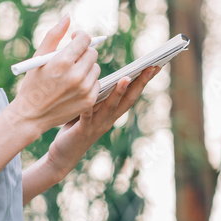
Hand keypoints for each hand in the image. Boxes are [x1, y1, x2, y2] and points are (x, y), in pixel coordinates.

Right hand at [10, 15, 99, 133]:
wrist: (32, 114)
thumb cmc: (33, 82)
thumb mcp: (39, 57)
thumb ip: (54, 35)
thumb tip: (68, 17)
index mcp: (63, 62)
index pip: (84, 40)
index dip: (80, 37)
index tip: (74, 39)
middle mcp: (76, 75)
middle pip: (92, 53)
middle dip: (83, 52)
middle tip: (72, 57)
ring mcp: (84, 89)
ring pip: (95, 67)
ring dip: (86, 67)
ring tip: (71, 73)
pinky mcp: (89, 100)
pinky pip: (96, 82)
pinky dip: (88, 81)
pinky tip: (74, 86)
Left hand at [47, 64, 161, 172]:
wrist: (65, 155)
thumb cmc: (75, 128)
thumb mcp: (89, 109)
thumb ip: (95, 95)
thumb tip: (96, 70)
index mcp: (112, 114)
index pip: (132, 95)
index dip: (143, 81)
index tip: (155, 65)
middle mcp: (109, 119)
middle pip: (128, 99)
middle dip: (140, 82)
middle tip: (152, 67)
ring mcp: (97, 125)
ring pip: (111, 107)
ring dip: (119, 92)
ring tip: (127, 77)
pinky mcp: (83, 130)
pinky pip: (87, 115)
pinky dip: (90, 106)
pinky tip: (93, 94)